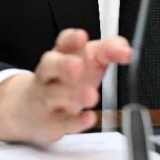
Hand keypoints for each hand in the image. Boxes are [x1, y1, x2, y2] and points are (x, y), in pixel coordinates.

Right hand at [0, 29, 131, 144]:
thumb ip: (109, 50)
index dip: (71, 39)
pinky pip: (61, 122)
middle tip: (77, 66)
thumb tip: (126, 50)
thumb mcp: (90, 59)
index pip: (63, 42)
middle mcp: (50, 74)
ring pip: (54, 95)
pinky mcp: (51, 122)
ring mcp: (47, 98)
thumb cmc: (68, 79)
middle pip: (49, 65)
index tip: (82, 37)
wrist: (33, 109)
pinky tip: (89, 118)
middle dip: (63, 65)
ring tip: (92, 96)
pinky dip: (75, 121)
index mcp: (62, 54)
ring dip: (73, 96)